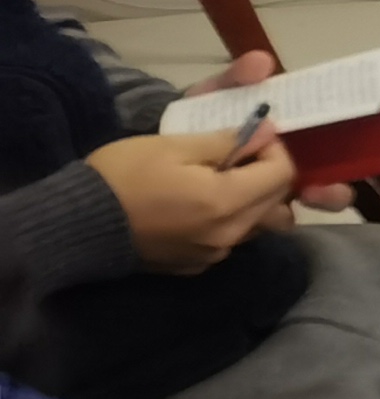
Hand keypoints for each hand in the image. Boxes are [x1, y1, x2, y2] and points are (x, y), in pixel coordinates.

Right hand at [89, 126, 300, 271]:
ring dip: (254, 200)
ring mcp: (214, 255)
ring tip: (222, 179)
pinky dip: (231, 220)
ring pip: (259, 225)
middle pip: (277, 203)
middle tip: (240, 155)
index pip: (283, 175)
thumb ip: (226, 141)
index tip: (252, 137)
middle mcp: (230, 235)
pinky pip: (232, 240)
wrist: (77, 224)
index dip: (275, 150)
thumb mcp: (173, 146)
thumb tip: (267, 132)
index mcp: (227, 203)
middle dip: (269, 174)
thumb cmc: (123, 176)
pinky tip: (202, 205)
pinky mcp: (197, 265)